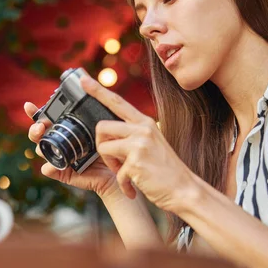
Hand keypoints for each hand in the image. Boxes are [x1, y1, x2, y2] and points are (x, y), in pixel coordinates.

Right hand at [24, 102, 119, 197]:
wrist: (116, 166)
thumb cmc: (107, 144)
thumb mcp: (99, 127)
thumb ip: (91, 114)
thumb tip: (88, 93)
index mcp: (63, 130)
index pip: (45, 119)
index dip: (34, 113)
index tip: (28, 106)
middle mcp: (58, 143)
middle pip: (38, 135)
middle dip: (34, 129)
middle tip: (40, 126)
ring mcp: (59, 158)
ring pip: (41, 151)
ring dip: (40, 146)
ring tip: (45, 143)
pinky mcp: (63, 173)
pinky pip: (50, 170)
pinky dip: (49, 168)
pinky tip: (50, 166)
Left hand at [80, 75, 202, 212]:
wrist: (184, 189)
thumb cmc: (166, 170)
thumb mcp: (151, 143)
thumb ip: (132, 135)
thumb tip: (108, 134)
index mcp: (144, 123)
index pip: (117, 101)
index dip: (97, 90)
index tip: (82, 79)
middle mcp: (142, 129)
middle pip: (101, 127)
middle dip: (101, 146)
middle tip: (114, 161)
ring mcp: (140, 144)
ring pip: (103, 148)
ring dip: (110, 165)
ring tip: (125, 173)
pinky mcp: (136, 162)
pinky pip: (116, 173)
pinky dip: (123, 184)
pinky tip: (133, 188)